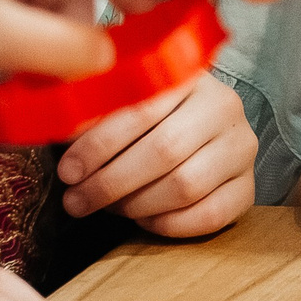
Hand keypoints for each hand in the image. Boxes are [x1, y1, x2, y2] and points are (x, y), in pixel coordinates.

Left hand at [54, 72, 255, 235]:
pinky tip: (144, 219)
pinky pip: (210, 216)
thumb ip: (92, 107)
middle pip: (165, 152)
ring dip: (136, 205)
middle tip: (77, 201)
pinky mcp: (249, 186)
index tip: (67, 172)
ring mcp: (242, 147)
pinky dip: (169, 225)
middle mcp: (225, 107)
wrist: (197, 127)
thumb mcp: (120, 99)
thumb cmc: (146, 117)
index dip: (99, 146)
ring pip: (186, 186)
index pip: (142, 110)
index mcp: (190, 76)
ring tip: (109, 207)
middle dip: (110, 183)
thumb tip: (50, 122)